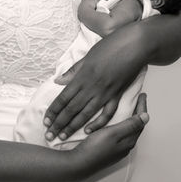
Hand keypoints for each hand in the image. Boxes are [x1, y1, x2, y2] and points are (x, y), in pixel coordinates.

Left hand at [44, 24, 145, 139]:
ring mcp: (105, 92)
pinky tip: (89, 131)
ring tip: (63, 137)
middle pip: (72, 108)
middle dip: (59, 123)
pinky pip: (107, 113)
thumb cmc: (111, 45)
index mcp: (82, 76)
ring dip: (73, 126)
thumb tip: (58, 81)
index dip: (53, 111)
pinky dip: (98, 123)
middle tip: (49, 135)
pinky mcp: (117, 95)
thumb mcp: (88, 55)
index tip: (46, 121)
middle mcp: (92, 86)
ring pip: (86, 114)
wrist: (134, 45)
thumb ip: (74, 70)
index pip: (63, 97)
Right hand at [71, 93, 148, 176]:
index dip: (142, 107)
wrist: (79, 163)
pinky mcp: (108, 149)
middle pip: (135, 126)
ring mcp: (117, 148)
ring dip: (128, 118)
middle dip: (137, 112)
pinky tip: (112, 121)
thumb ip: (129, 125)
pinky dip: (119, 123)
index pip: (140, 121)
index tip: (142, 96)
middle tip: (136, 100)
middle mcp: (125, 145)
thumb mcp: (113, 134)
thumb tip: (146, 117)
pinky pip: (118, 134)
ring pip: (126, 130)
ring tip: (126, 107)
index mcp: (128, 140)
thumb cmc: (95, 149)